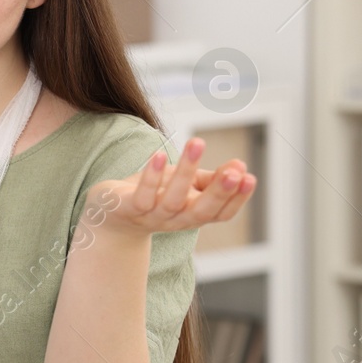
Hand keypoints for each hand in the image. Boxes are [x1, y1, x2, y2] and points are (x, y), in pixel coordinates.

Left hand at [89, 136, 256, 237]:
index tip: (249, 177)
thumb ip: (211, 179)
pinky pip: (142, 196)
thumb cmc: (155, 195)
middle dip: (219, 191)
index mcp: (194, 214)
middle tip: (234, 172)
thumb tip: (241, 166)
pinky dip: (151, 176)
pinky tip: (159, 155)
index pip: (221, 213)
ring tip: (197, 142)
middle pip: (202, 211)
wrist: (112, 215)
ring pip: (173, 199)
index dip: (236, 199)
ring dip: (186, 171)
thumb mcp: (187, 185)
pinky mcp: (130, 209)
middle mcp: (176, 220)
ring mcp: (152, 216)